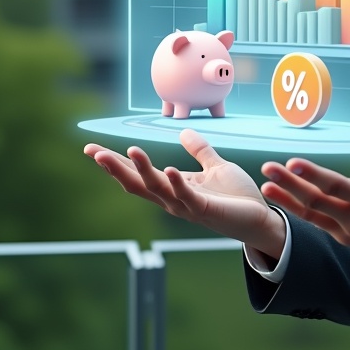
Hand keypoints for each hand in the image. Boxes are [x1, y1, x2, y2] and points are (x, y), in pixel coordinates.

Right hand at [84, 129, 285, 258]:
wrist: (258, 218)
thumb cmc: (236, 196)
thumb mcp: (216, 167)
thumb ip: (200, 151)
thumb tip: (184, 131)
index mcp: (173, 187)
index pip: (138, 173)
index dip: (116, 162)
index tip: (92, 148)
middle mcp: (173, 199)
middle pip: (137, 184)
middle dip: (115, 169)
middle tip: (94, 152)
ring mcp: (187, 206)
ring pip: (158, 189)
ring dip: (144, 170)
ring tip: (132, 150)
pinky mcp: (205, 210)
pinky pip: (187, 197)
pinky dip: (177, 184)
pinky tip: (169, 169)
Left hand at [260, 136, 349, 290]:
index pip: (338, 187)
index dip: (314, 175)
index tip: (293, 162)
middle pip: (318, 201)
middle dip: (290, 184)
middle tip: (267, 167)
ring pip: (313, 214)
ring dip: (289, 198)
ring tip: (266, 184)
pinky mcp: (348, 238)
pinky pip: (319, 223)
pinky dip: (299, 212)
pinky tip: (286, 201)